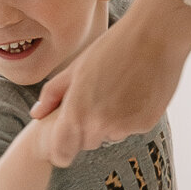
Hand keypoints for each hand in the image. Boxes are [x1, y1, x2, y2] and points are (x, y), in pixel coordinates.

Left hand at [30, 0, 190, 167]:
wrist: (154, 36)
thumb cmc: (112, 47)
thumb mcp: (75, 67)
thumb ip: (53, 94)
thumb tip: (36, 114)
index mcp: (76, 112)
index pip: (62, 153)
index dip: (62, 151)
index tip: (65, 144)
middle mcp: (99, 124)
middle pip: (87, 143)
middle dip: (88, 128)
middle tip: (98, 98)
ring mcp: (124, 126)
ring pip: (111, 135)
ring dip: (112, 122)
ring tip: (119, 90)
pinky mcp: (145, 124)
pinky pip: (132, 128)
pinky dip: (133, 116)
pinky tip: (137, 90)